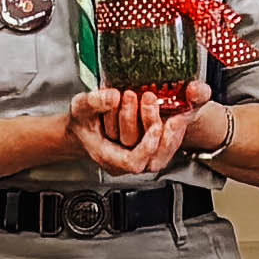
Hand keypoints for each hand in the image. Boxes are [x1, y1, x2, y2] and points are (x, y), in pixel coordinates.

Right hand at [66, 83, 198, 176]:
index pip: (133, 162)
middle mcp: (127, 160)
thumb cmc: (83, 121)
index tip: (153, 125)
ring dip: (170, 129)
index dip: (146, 147)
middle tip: (148, 97)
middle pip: (152, 156)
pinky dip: (175, 128)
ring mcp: (141, 155)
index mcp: (108, 156)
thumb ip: (94, 102)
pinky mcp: (152, 146)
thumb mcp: (81, 107)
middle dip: (153, 123)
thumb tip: (113, 97)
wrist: (86, 125)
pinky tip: (177, 111)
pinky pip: (169, 143)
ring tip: (165, 105)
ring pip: (164, 152)